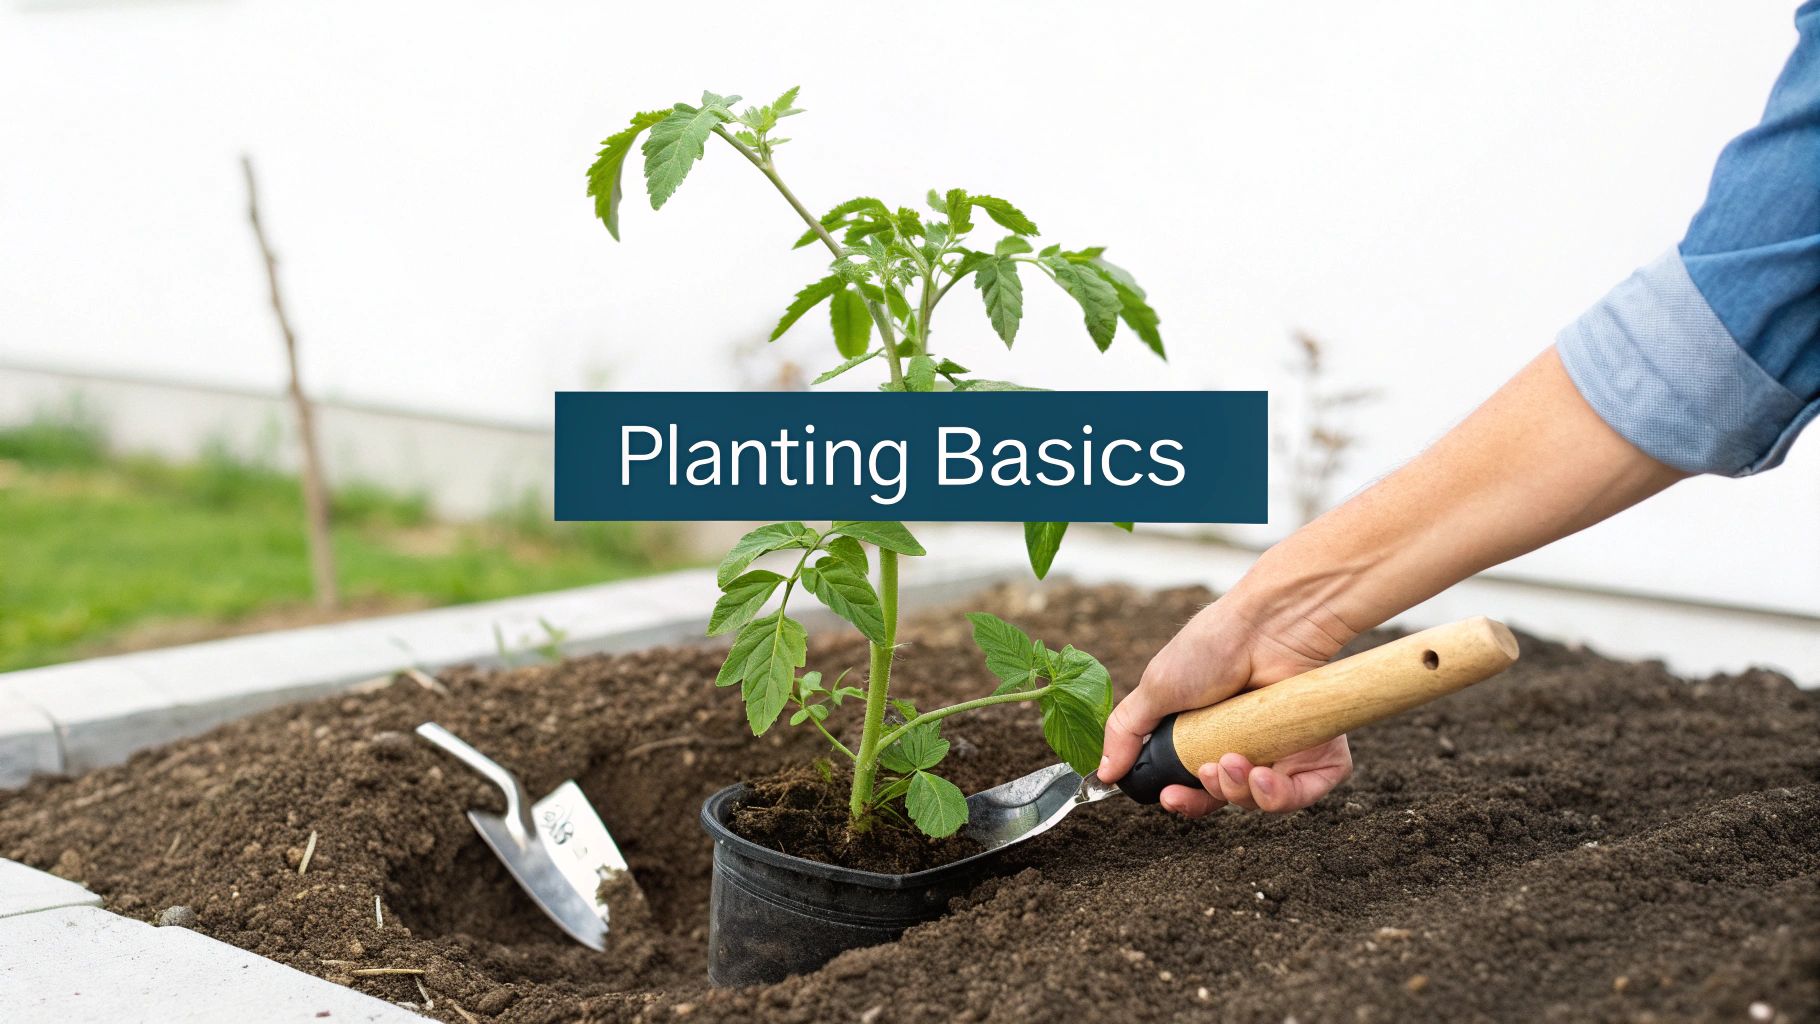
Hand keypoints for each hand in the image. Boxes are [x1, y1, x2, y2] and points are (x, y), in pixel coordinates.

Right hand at [1098, 595, 1353, 816]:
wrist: (1265, 625)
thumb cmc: (1212, 646)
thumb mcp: (1156, 688)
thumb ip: (1127, 732)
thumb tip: (1104, 772)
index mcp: (1210, 735)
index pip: (1198, 787)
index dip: (1185, 800)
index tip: (1171, 796)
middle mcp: (1248, 745)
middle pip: (1231, 799)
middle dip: (1213, 796)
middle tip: (1206, 774)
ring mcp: (1284, 748)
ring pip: (1266, 802)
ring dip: (1243, 792)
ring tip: (1233, 762)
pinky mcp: (1319, 748)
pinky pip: (1307, 791)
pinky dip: (1284, 794)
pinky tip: (1264, 774)